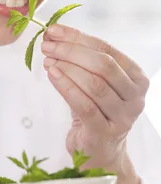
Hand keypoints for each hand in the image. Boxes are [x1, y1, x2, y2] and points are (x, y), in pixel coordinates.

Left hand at [41, 24, 149, 171]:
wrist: (99, 152)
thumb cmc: (96, 112)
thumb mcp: (94, 84)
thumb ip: (81, 62)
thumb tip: (54, 36)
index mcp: (136, 78)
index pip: (107, 50)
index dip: (78, 38)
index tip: (54, 31)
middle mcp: (135, 97)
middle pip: (103, 65)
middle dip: (71, 52)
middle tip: (47, 46)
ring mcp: (123, 117)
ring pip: (94, 84)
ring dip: (67, 68)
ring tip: (48, 60)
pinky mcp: (104, 133)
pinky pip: (84, 105)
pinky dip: (66, 87)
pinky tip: (52, 75)